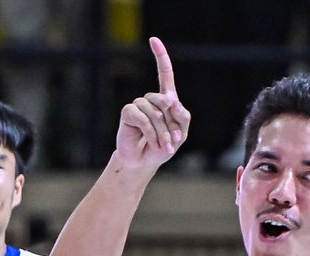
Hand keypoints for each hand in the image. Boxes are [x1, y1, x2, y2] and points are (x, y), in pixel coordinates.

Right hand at [116, 37, 189, 171]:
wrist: (143, 162)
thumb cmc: (163, 147)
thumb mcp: (180, 134)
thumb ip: (182, 117)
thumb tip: (172, 101)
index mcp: (165, 100)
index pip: (164, 74)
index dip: (160, 56)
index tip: (153, 40)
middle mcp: (150, 99)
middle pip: (164, 99)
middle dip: (171, 122)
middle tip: (173, 140)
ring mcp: (137, 105)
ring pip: (155, 112)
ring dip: (162, 131)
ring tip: (163, 146)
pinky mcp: (128, 113)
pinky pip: (143, 118)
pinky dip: (151, 132)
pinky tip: (152, 143)